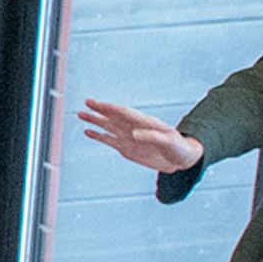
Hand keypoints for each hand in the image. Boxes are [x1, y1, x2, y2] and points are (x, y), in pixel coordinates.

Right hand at [77, 100, 203, 173]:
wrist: (181, 159)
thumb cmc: (178, 146)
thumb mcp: (168, 140)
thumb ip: (152, 136)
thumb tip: (134, 133)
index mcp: (144, 122)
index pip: (125, 112)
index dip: (112, 108)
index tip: (99, 104)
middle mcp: (133, 127)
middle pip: (114, 116)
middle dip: (100, 110)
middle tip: (86, 102)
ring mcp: (128, 137)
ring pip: (108, 126)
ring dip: (95, 120)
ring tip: (81, 114)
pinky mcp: (126, 148)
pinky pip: (108, 140)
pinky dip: (98, 135)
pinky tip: (88, 131)